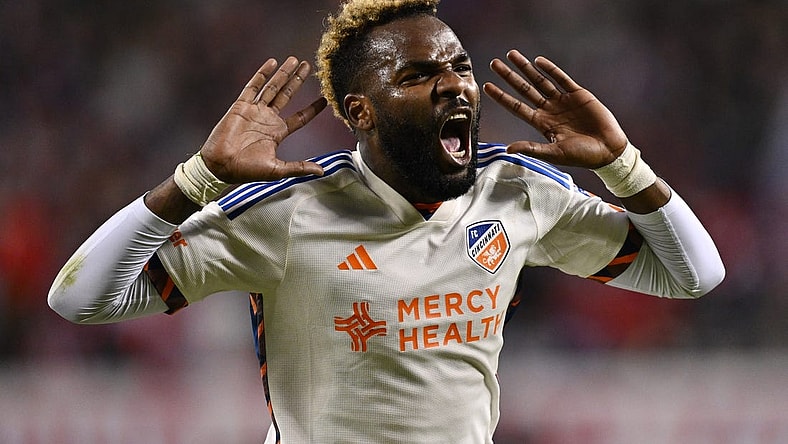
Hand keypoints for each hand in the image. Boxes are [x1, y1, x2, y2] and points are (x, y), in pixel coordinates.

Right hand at [200, 57, 326, 182]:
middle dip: (298, 80)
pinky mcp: (241, 106)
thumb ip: (299, 167)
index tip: (325, 100)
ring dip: (283, 73)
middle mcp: (268, 119)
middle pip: (287, 95)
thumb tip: (322, 171)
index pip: (300, 117)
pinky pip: (253, 87)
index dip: (313, 108)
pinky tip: (271, 63)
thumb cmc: (247, 171)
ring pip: (273, 87)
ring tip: (295, 60)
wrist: (221, 166)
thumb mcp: (278, 170)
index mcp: (277, 132)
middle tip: (308, 66)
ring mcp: (255, 110)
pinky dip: (262, 74)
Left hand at [483, 50, 627, 168]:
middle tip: (494, 64)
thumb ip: (532, 149)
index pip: (516, 107)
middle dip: (509, 76)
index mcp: (541, 124)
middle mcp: (549, 110)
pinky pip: (561, 79)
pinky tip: (538, 61)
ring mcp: (562, 101)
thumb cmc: (582, 156)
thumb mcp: (554, 153)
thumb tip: (508, 149)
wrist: (608, 150)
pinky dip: (550, 69)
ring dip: (526, 68)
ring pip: (540, 80)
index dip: (501, 96)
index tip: (487, 86)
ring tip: (511, 55)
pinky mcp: (578, 95)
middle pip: (524, 89)